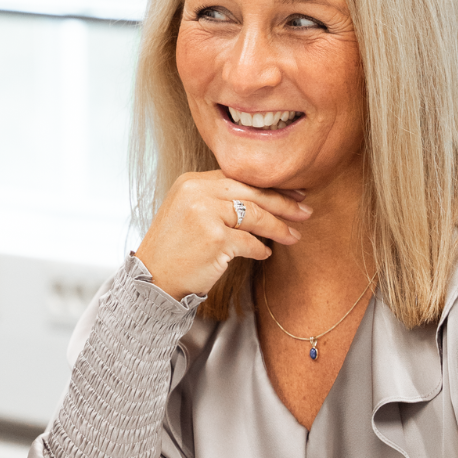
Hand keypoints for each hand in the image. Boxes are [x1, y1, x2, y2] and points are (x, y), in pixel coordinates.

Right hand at [135, 170, 311, 300]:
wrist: (152, 279)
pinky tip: (265, 253)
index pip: (239, 178)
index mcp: (192, 181)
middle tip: (305, 211)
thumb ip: (217, 199)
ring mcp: (205, 214)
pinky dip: (260, 249)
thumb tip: (262, 198)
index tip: (292, 194)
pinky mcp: (215, 239)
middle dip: (283, 204)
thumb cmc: (174, 249)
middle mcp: (197, 192)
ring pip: (256, 216)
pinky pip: (250, 242)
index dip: (269, 186)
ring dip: (279, 228)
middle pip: (252, 193)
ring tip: (295, 236)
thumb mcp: (189, 211)